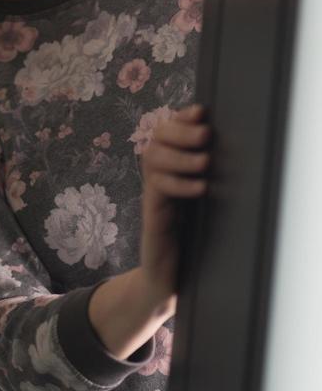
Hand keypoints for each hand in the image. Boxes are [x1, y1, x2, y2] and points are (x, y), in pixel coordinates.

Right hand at [139, 103, 211, 305]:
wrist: (167, 279)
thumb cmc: (190, 240)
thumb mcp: (202, 203)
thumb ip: (208, 178)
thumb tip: (239, 153)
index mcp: (170, 170)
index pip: (167, 132)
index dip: (181, 119)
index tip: (201, 111)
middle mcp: (158, 178)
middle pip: (157, 139)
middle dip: (180, 131)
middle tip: (206, 134)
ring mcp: (153, 197)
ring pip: (153, 160)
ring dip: (181, 156)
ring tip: (205, 162)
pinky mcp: (152, 217)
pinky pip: (157, 192)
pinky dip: (178, 186)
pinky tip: (199, 188)